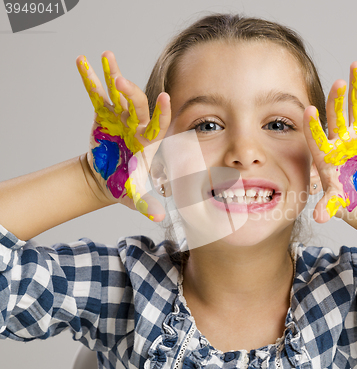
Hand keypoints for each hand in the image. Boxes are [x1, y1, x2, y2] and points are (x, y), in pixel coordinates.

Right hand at [76, 51, 170, 220]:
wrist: (109, 178)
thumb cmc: (126, 186)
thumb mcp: (136, 195)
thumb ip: (147, 203)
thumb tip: (160, 216)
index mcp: (149, 142)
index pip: (159, 124)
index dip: (162, 111)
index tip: (164, 97)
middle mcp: (137, 125)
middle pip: (137, 105)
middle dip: (129, 93)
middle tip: (119, 82)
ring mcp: (121, 118)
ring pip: (119, 94)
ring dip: (113, 76)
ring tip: (108, 56)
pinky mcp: (104, 115)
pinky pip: (96, 95)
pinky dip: (90, 80)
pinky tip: (83, 61)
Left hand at [304, 62, 356, 225]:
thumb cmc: (345, 200)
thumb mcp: (335, 202)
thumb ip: (326, 206)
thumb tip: (319, 218)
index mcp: (324, 152)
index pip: (315, 135)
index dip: (312, 124)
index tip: (309, 110)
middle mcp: (339, 139)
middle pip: (335, 114)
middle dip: (336, 98)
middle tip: (338, 83)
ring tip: (356, 66)